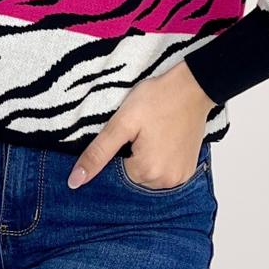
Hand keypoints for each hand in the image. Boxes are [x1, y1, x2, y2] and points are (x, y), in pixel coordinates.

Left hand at [67, 61, 215, 189]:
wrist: (193, 87)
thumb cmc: (158, 99)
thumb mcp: (122, 123)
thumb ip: (98, 154)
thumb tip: (75, 181)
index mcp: (147, 172)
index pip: (116, 174)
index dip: (118, 152)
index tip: (129, 135)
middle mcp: (165, 182)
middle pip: (133, 177)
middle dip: (131, 157)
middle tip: (142, 132)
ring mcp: (180, 178)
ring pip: (148, 176)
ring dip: (145, 160)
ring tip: (153, 135)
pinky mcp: (188, 170)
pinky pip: (164, 173)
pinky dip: (159, 160)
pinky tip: (163, 140)